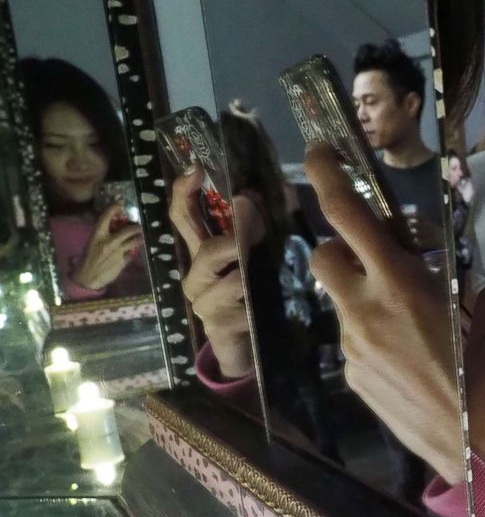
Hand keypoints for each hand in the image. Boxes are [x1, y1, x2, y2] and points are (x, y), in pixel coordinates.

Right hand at [70, 204, 141, 289]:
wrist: (88, 277)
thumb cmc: (89, 259)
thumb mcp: (93, 243)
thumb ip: (103, 235)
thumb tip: (115, 226)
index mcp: (97, 236)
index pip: (105, 218)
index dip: (113, 208)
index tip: (119, 204)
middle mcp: (109, 242)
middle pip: (127, 230)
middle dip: (135, 226)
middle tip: (138, 226)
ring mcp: (118, 252)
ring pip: (134, 241)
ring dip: (139, 238)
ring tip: (140, 237)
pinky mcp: (123, 261)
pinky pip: (132, 253)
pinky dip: (133, 252)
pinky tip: (134, 251)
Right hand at [169, 166, 253, 377]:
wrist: (247, 346)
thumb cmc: (250, 295)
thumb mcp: (256, 256)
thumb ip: (258, 225)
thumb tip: (268, 190)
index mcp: (202, 253)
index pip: (184, 218)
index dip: (184, 193)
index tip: (195, 170)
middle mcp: (196, 275)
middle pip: (206, 249)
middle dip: (237, 237)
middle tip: (261, 234)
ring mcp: (203, 302)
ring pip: (228, 279)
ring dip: (251, 272)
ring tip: (265, 272)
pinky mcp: (217, 325)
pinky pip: (239, 307)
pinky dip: (253, 300)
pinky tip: (260, 303)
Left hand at [305, 144, 463, 484]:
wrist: (471, 440)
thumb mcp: (471, 303)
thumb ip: (440, 271)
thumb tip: (426, 250)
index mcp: (398, 281)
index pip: (347, 214)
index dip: (328, 175)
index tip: (318, 150)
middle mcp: (364, 308)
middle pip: (323, 254)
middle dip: (339, 248)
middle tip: (371, 259)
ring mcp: (352, 344)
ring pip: (340, 301)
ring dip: (360, 296)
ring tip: (401, 320)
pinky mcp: (351, 374)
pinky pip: (352, 340)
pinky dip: (370, 336)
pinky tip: (403, 358)